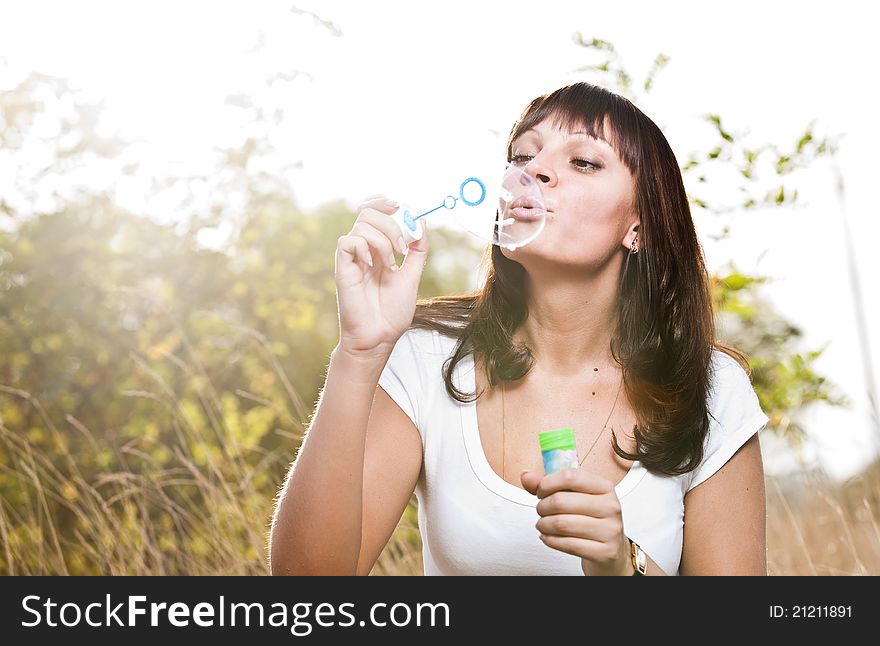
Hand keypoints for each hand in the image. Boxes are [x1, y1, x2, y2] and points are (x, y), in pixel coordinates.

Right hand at [335, 197, 428, 357]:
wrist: (379, 336)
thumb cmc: (392, 311)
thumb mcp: (412, 275)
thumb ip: (418, 250)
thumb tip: (421, 222)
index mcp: (378, 249)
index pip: (375, 212)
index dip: (386, 204)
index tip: (404, 208)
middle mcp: (363, 250)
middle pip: (368, 213)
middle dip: (391, 223)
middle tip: (403, 248)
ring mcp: (352, 258)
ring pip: (362, 225)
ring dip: (384, 240)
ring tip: (391, 265)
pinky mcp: (342, 268)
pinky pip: (348, 241)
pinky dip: (365, 247)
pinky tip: (374, 265)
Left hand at [521, 468, 631, 575]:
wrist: (612, 550)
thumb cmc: (591, 520)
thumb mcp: (575, 498)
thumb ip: (549, 485)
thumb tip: (526, 476)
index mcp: (604, 487)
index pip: (570, 476)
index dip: (547, 483)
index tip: (541, 491)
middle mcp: (610, 506)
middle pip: (561, 501)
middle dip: (542, 507)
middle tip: (541, 511)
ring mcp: (609, 530)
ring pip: (561, 524)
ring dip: (544, 525)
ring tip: (543, 525)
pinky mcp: (605, 551)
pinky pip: (568, 544)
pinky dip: (550, 541)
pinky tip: (548, 538)